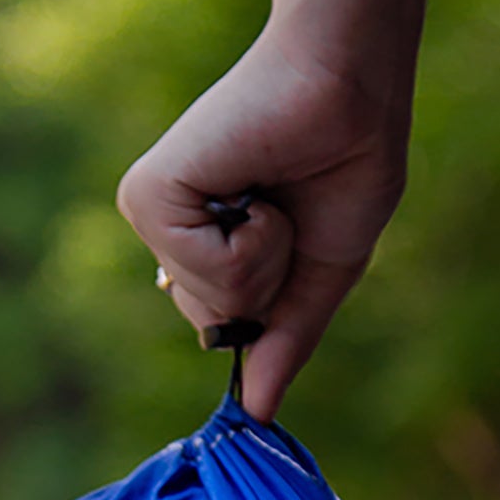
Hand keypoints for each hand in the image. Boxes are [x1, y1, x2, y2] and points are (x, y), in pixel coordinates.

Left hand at [116, 14, 416, 420]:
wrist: (351, 86)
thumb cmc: (343, 159)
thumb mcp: (320, 270)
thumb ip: (283, 339)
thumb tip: (257, 413)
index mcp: (197, 246)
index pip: (225, 328)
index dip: (276, 296)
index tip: (294, 224)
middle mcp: (164, 231)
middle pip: (215, 322)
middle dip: (274, 277)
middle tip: (286, 204)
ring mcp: (151, 212)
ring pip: (215, 302)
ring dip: (268, 254)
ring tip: (271, 188)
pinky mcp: (148, 195)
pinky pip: (209, 270)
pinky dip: (254, 237)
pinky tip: (253, 181)